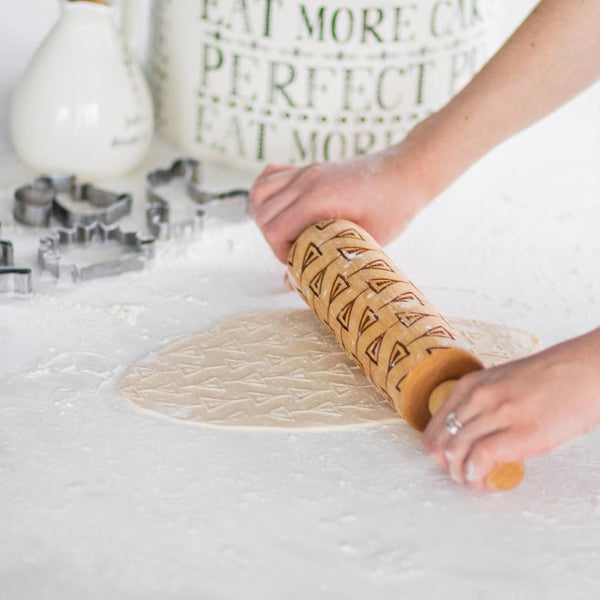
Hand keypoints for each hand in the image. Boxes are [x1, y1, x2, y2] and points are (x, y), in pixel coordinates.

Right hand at [249, 134, 435, 262]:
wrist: (408, 172)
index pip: (273, 229)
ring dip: (265, 217)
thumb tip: (293, 284)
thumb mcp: (364, 242)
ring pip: (260, 193)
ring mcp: (305, 171)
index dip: (281, 252)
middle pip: (263, 214)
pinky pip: (270, 176)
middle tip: (297, 250)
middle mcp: (306, 180)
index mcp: (318, 198)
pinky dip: (266, 194)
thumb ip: (327, 261)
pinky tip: (281, 210)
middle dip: (273, 239)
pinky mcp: (308, 168)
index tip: (302, 260)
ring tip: (286, 233)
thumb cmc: (393, 207)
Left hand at [422, 328, 599, 490]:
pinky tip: (487, 480)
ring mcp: (499, 413)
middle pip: (441, 442)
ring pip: (456, 452)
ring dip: (462, 476)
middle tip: (465, 476)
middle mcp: (478, 397)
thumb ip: (483, 404)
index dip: (438, 452)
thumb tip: (473, 434)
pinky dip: (477, 475)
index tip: (452, 463)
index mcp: (470, 385)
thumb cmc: (551, 378)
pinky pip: (481, 458)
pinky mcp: (522, 432)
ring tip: (478, 482)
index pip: (434, 427)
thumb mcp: (501, 383)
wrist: (586, 369)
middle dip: (448, 467)